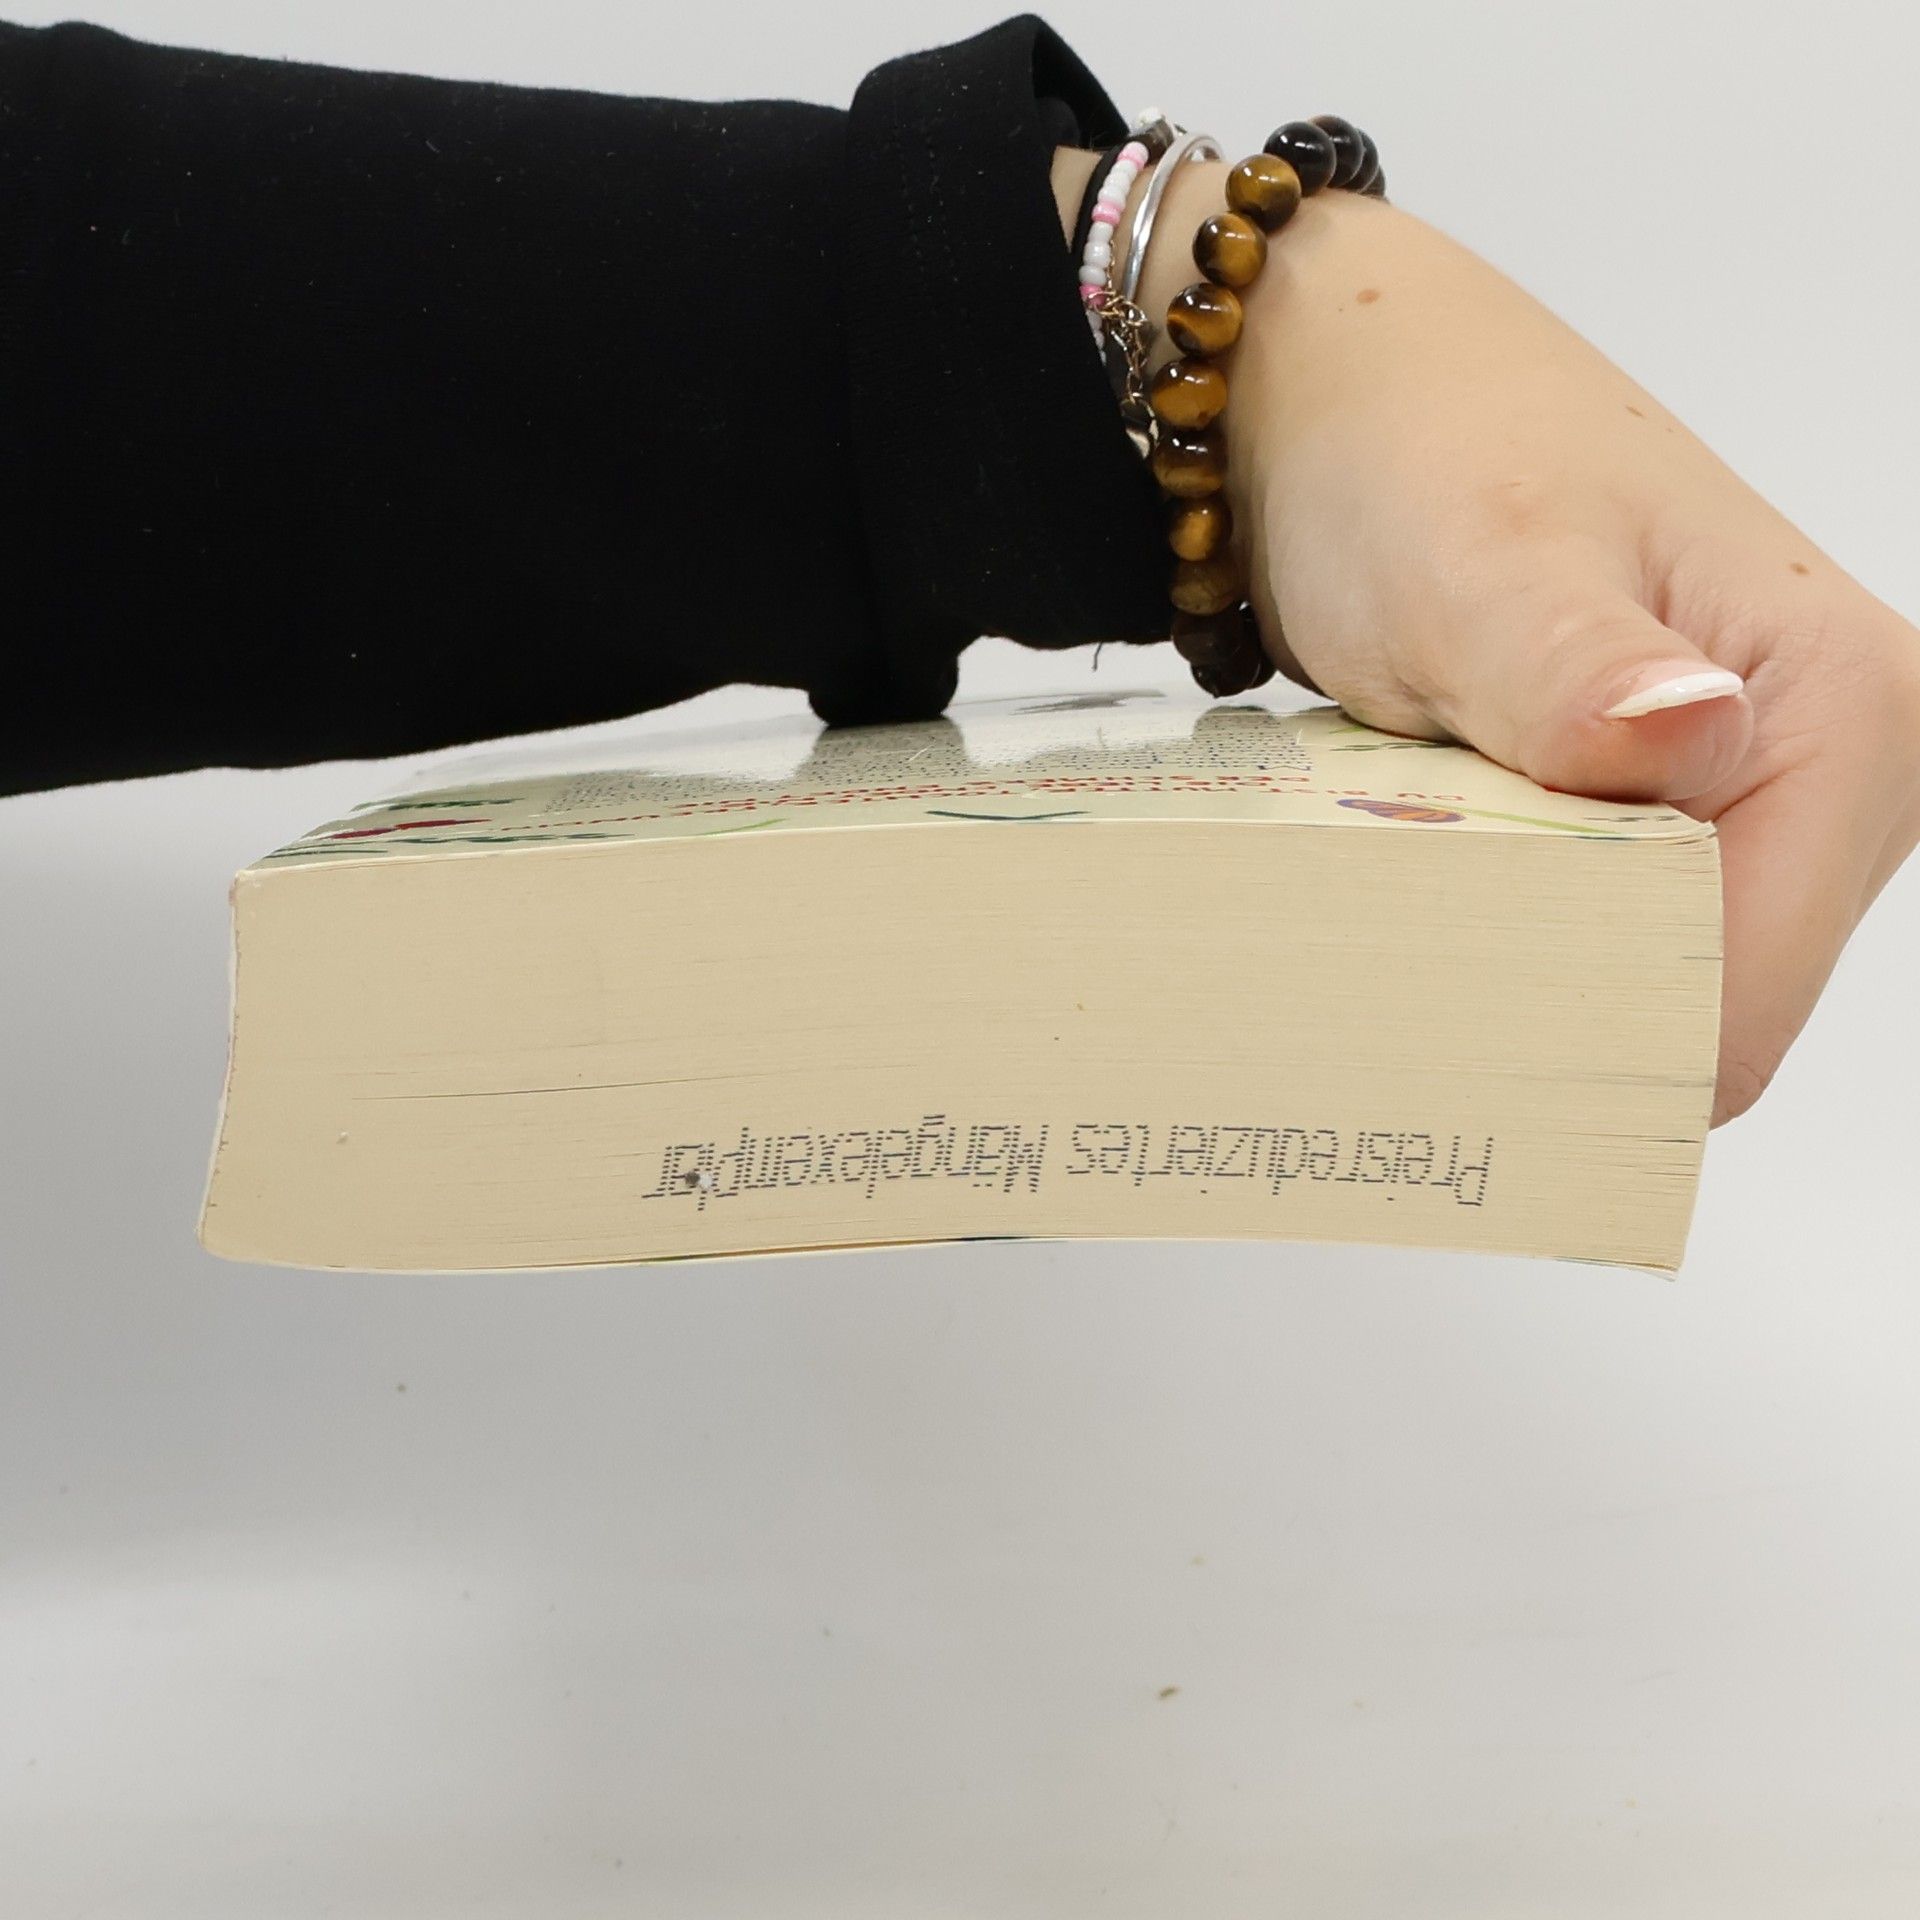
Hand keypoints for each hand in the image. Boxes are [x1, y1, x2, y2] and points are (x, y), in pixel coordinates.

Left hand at [1138, 166, 1919, 1124]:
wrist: (1349, 401)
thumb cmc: (1418, 452)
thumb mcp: (1479, 565)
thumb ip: (1574, 671)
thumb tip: (1691, 740)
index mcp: (1845, 707)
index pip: (1751, 988)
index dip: (1604, 1040)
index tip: (1455, 1048)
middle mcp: (1831, 762)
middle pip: (1708, 1004)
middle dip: (1558, 1016)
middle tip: (1404, 979)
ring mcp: (1752, 791)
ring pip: (1648, 978)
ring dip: (1522, 977)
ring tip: (1410, 919)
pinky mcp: (1672, 807)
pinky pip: (1603, 931)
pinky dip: (1510, 936)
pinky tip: (1430, 894)